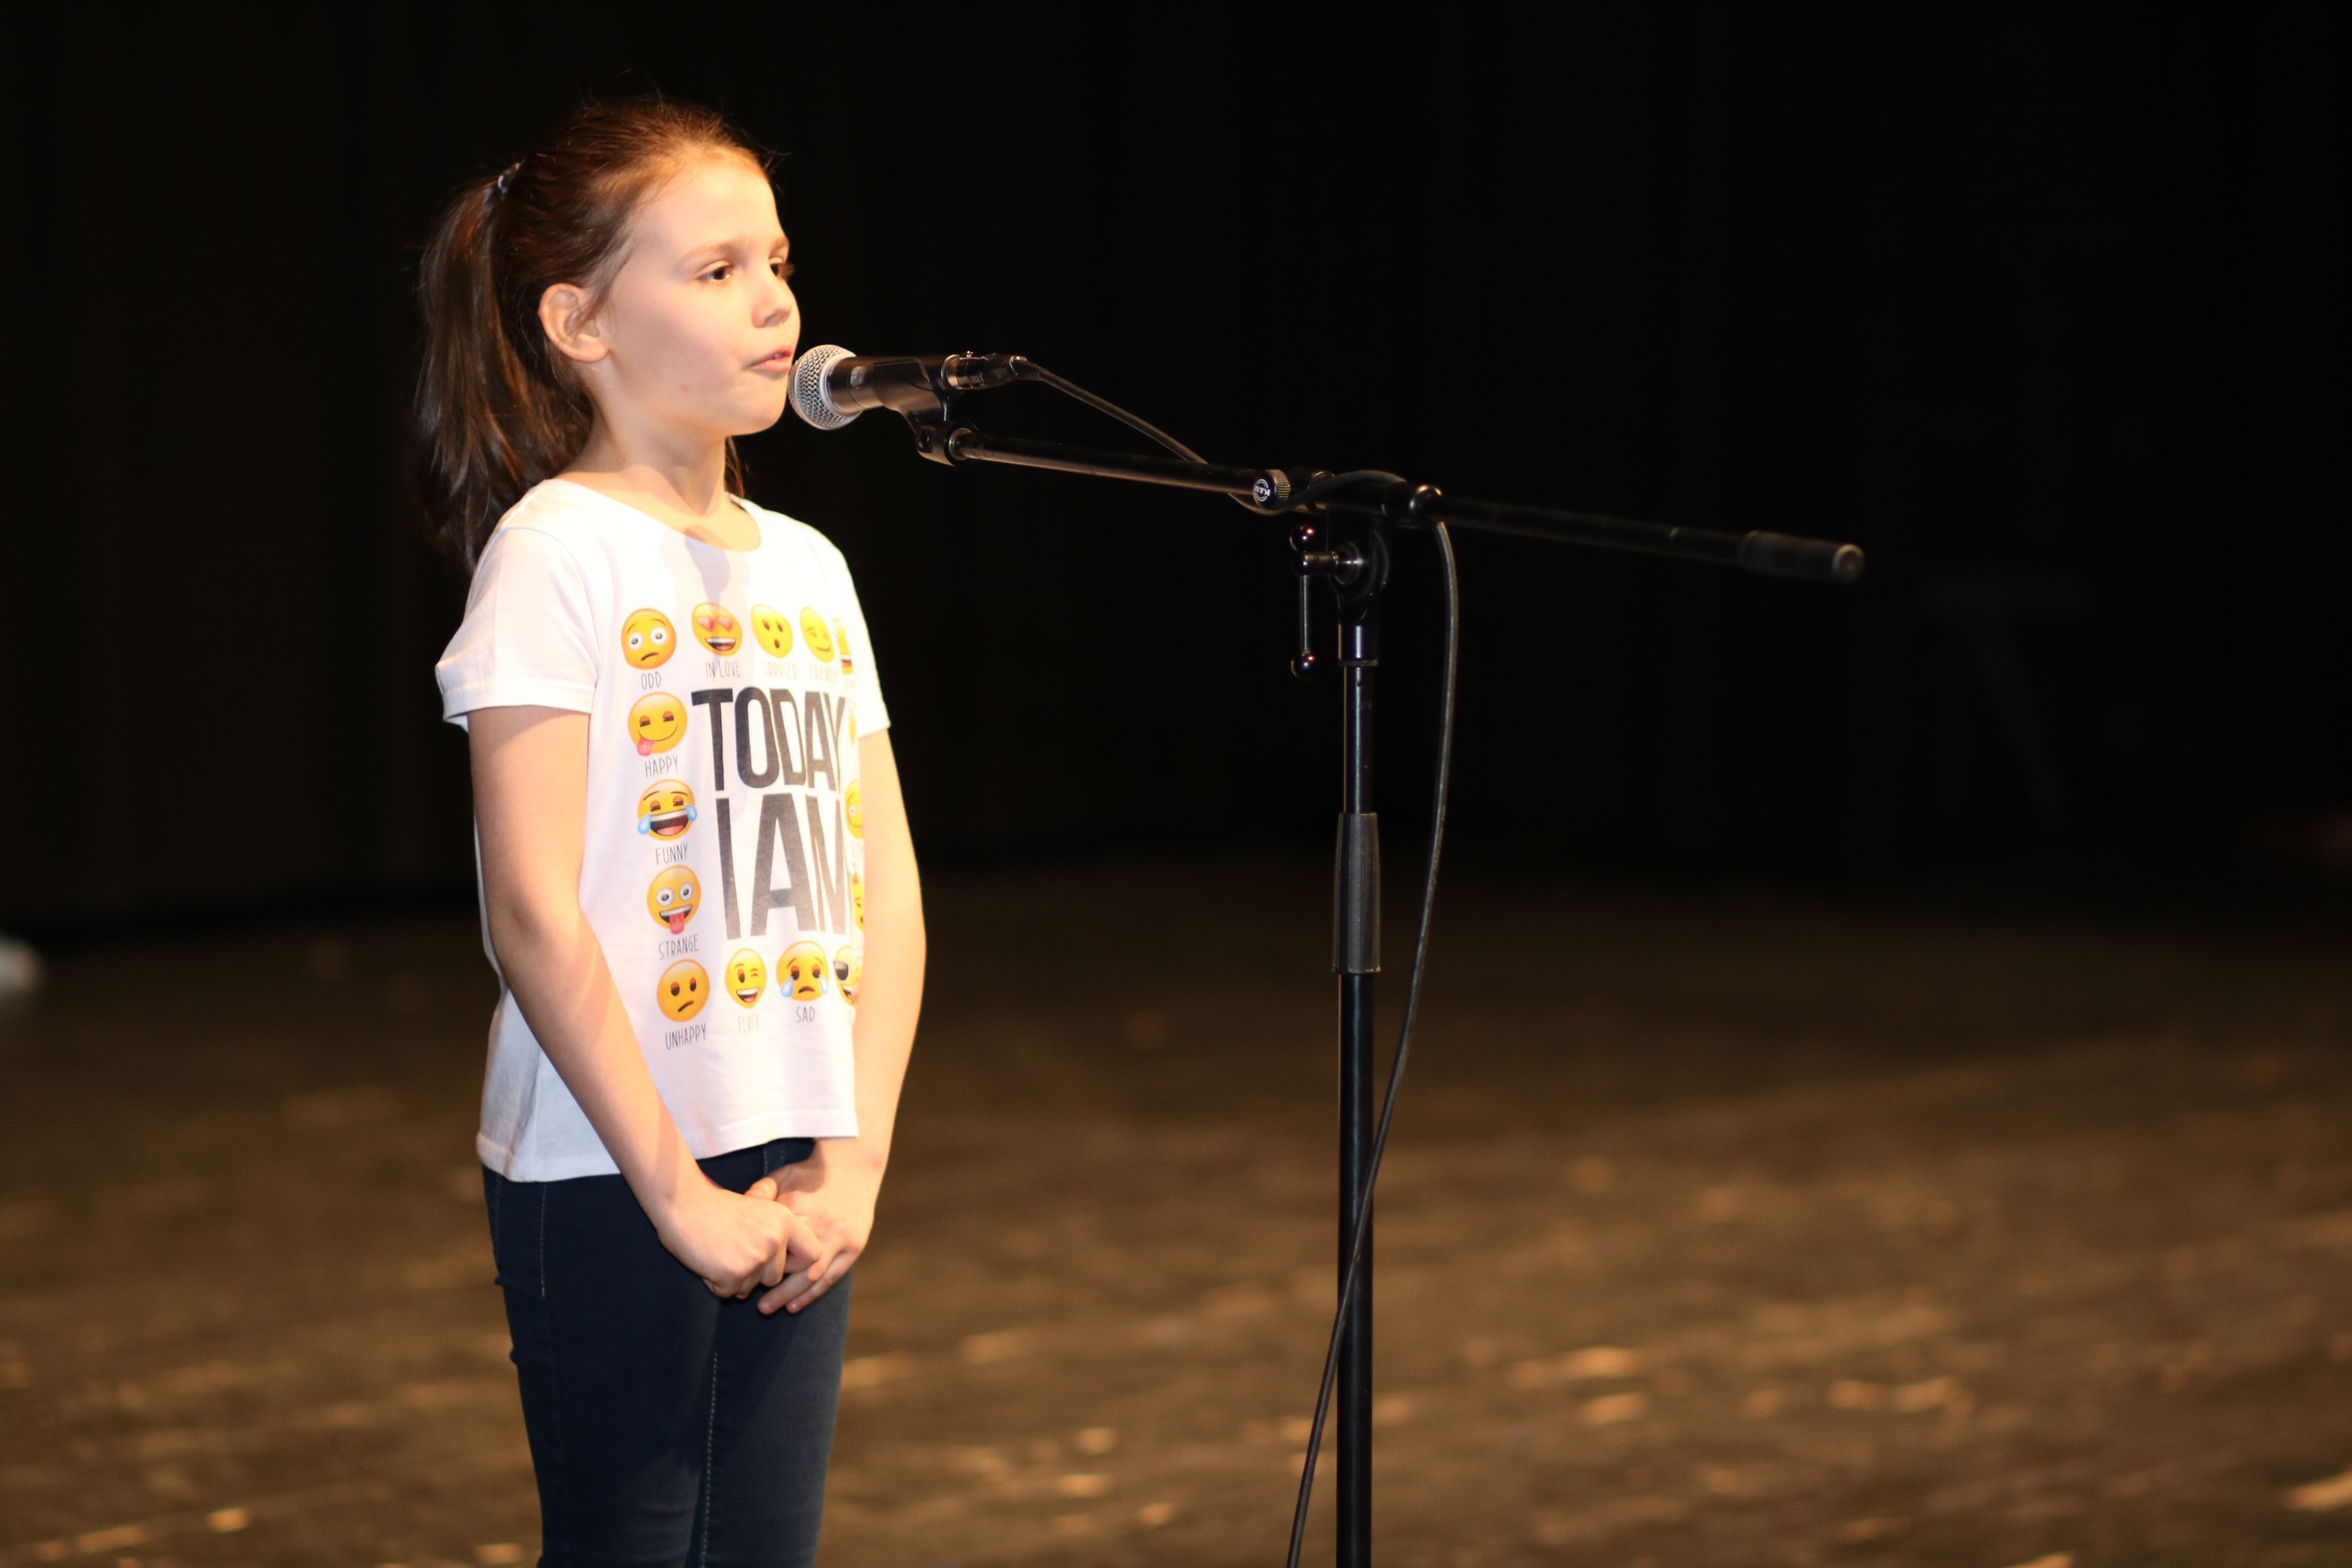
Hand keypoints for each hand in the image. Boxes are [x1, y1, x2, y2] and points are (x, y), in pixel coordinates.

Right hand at [651, 1177, 820, 1298]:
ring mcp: (756, 1257)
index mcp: (785, 1220)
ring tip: (719, 1252)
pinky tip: (707, 1260)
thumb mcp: (757, 1210)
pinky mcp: (734, 1273)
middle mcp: (775, 1239)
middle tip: (732, 1252)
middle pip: (775, 1277)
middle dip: (755, 1274)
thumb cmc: (716, 1207)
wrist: (683, 1203)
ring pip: (751, 1287)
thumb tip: (783, 1270)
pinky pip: (729, 1292)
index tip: (780, 1262)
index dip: (797, 1265)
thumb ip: (775, 1235)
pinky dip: (716, 1283)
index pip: (813, 1254)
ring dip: (734, 1278)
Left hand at [745, 1141, 881, 1314]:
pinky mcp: (854, 1247)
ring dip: (789, 1296)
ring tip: (767, 1308)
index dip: (758, 1261)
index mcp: (801, 1210)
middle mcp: (822, 1227)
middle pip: (793, 1266)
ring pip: (812, 1277)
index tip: (740, 1272)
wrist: (853, 1165)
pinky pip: (831, 1277)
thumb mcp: (782, 1176)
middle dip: (770, 1285)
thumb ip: (760, 1192)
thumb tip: (739, 1209)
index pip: (776, 1245)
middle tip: (746, 1296)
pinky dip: (812, 1294)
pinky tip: (795, 1305)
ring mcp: (841, 1240)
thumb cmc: (811, 1172)